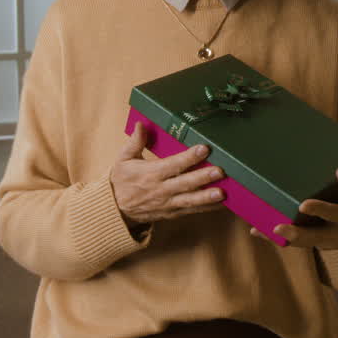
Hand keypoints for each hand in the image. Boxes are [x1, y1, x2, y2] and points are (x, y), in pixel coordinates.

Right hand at [111, 122, 226, 225]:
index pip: (172, 165)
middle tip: (220, 171)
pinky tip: (221, 204)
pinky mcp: (171, 213)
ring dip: (207, 197)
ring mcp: (167, 203)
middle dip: (203, 177)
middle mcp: (160, 189)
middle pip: (185, 183)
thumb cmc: (121, 181)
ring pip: (189, 200)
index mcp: (150, 174)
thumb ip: (135, 142)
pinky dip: (206, 208)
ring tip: (222, 193)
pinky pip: (191, 211)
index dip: (188, 158)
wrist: (114, 210)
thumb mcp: (123, 159)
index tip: (203, 149)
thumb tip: (141, 124)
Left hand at [254, 168, 337, 251]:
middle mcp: (334, 233)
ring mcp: (322, 241)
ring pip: (300, 243)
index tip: (304, 204)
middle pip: (313, 237)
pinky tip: (257, 230)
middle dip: (296, 234)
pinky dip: (275, 238)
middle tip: (277, 228)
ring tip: (259, 229)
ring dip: (280, 238)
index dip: (320, 210)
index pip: (334, 214)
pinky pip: (294, 242)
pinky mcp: (313, 242)